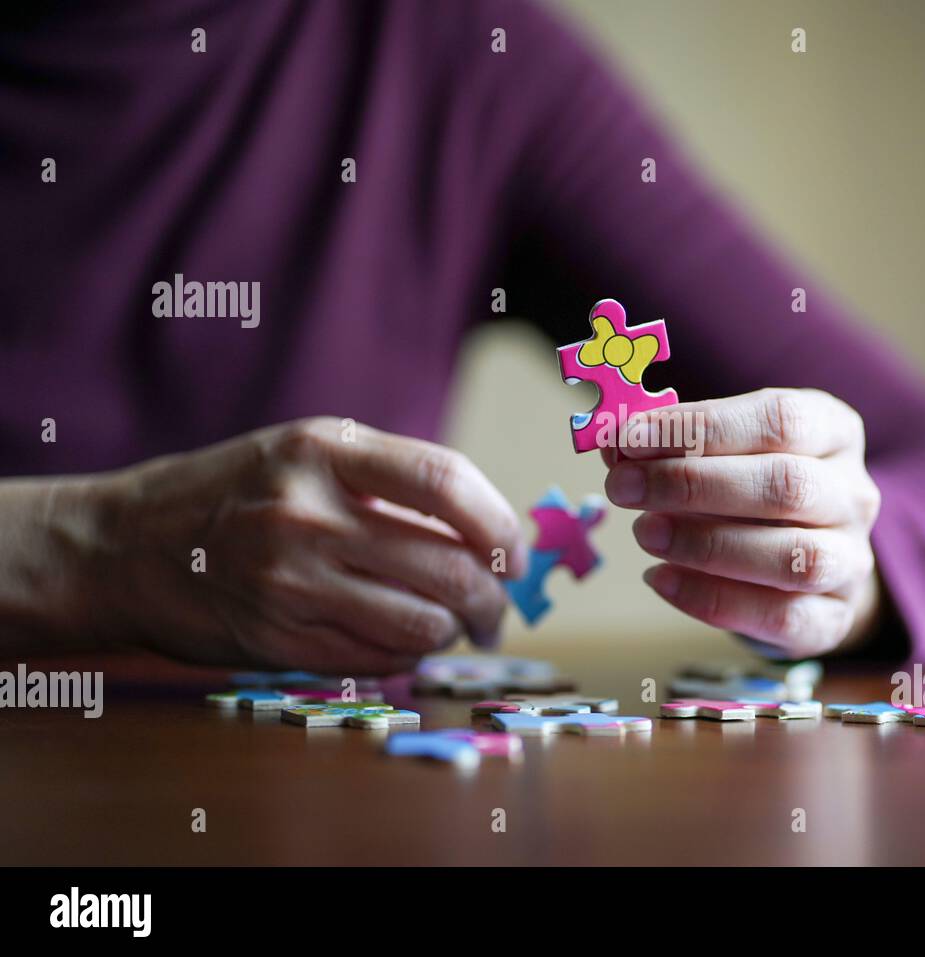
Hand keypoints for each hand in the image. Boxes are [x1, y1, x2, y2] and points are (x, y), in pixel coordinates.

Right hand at [13, 418, 525, 673]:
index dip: (502, 524)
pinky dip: (409, 655)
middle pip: (449, 566)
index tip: (516, 554)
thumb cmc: (236, 493)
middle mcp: (309, 513)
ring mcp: (291, 581)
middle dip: (493, 599)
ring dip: (455, 632)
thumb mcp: (306, 453)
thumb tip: (491, 533)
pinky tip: (402, 641)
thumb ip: (391, 481)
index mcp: (325, 450)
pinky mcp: (279, 639)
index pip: (447, 482)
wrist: (124, 546)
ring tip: (452, 626)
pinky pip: (380, 658)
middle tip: (496, 610)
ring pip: (424, 624)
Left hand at [603, 388, 881, 658]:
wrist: (804, 560)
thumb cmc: (752, 489)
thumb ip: (673, 445)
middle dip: (693, 485)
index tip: (631, 437)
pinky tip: (660, 579)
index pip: (779, 419)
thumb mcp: (723, 451)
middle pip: (785, 485)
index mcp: (834, 432)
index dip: (702, 426)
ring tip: (643, 533)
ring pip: (792, 557)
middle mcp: (853, 494)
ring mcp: (851, 560)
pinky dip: (711, 599)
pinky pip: (779, 616)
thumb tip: (615, 447)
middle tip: (625, 487)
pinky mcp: (833, 617)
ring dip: (705, 545)